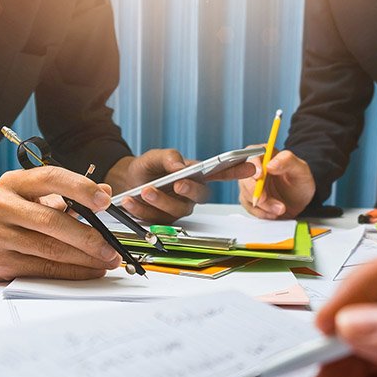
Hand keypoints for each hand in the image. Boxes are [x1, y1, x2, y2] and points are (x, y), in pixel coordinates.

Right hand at [0, 166, 121, 280]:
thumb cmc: (15, 215)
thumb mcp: (37, 196)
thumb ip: (70, 193)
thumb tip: (105, 190)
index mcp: (13, 182)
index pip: (50, 178)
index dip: (80, 188)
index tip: (104, 200)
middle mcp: (0, 205)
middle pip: (51, 221)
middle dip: (88, 236)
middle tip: (110, 245)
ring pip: (50, 249)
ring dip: (84, 258)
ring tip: (106, 260)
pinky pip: (43, 269)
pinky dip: (71, 271)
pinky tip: (88, 270)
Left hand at [106, 149, 254, 222]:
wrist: (126, 181)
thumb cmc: (148, 167)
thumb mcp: (156, 156)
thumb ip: (169, 157)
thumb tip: (180, 165)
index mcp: (196, 175)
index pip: (220, 173)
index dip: (237, 171)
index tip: (251, 167)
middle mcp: (191, 194)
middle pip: (200, 196)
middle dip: (189, 190)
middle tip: (177, 182)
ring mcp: (178, 209)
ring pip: (175, 209)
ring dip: (159, 200)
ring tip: (144, 190)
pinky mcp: (162, 220)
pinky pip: (155, 217)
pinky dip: (141, 208)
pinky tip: (130, 199)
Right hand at [237, 150, 315, 219]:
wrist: (300, 201)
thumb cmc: (300, 182)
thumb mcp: (301, 169)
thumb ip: (287, 161)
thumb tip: (270, 164)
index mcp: (266, 155)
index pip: (252, 154)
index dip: (252, 165)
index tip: (259, 176)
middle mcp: (255, 168)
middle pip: (244, 176)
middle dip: (253, 190)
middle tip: (264, 199)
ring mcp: (251, 184)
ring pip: (246, 193)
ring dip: (262, 204)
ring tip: (280, 208)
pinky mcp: (250, 198)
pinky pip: (249, 206)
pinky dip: (261, 212)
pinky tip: (273, 213)